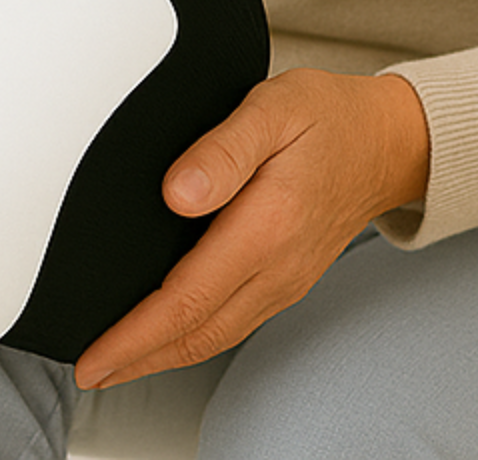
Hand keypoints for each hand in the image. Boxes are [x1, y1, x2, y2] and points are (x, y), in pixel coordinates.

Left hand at [73, 69, 429, 389]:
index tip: (93, 355)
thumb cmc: (329, 117)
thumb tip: (177, 192)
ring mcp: (286, 279)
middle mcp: (278, 266)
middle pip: (196, 333)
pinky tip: (174, 332)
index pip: (187, 299)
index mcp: (268, 225)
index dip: (133, 335)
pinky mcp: (290, 280)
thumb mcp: (273, 107)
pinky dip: (194, 338)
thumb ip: (222, 148)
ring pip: (214, 336)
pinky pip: (234, 324)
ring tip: (119, 362)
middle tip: (90, 370)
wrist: (388, 140)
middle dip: (137, 360)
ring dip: (162, 355)